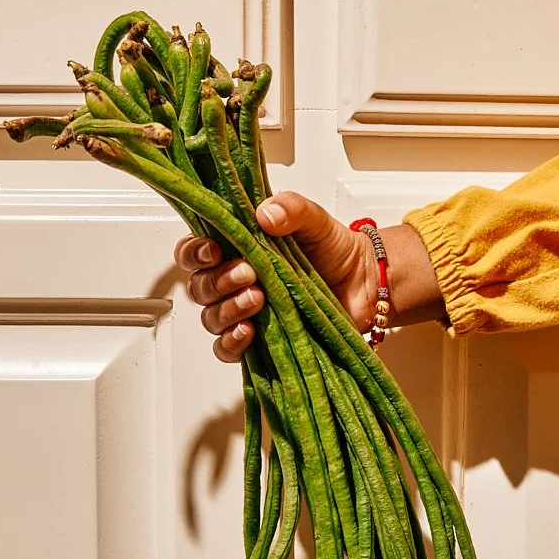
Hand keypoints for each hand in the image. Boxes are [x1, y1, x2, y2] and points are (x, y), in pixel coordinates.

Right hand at [176, 190, 375, 362]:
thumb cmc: (334, 250)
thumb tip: (265, 213)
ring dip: (228, 309)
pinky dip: (231, 343)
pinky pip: (227, 349)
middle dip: (218, 281)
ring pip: (211, 318)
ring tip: (257, 298)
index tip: (214, 250)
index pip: (194, 251)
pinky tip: (248, 331)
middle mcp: (234, 281)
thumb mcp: (314, 220)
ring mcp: (246, 312)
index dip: (194, 253)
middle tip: (248, 273)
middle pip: (199, 287)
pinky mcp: (260, 341)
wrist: (365, 283)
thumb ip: (291, 208)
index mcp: (237, 248)